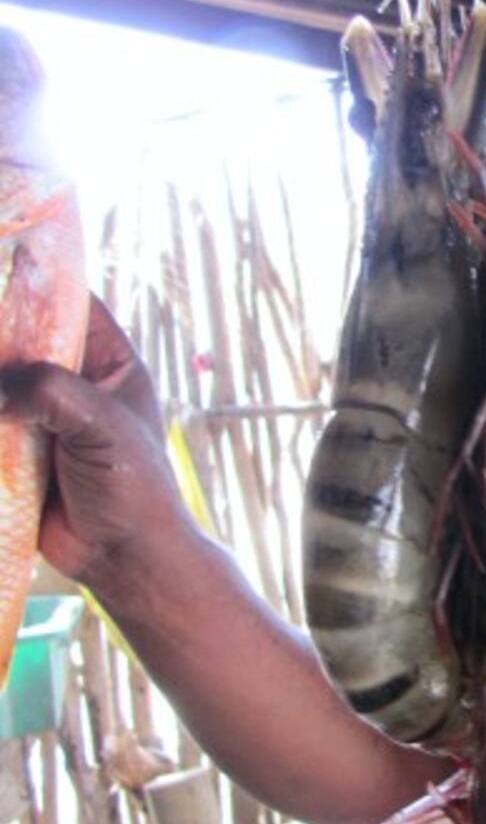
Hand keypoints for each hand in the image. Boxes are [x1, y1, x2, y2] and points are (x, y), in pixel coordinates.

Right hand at [0, 296, 184, 585]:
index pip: (72, 305)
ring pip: (1, 382)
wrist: (123, 556)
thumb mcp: (101, 425)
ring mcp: (43, 416)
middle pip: (24, 341)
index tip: (2, 266)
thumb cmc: (133, 485)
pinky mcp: (16, 450)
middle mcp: (74, 383)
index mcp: (111, 363)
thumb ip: (49, 391)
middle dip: (1, 340)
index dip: (39, 284)